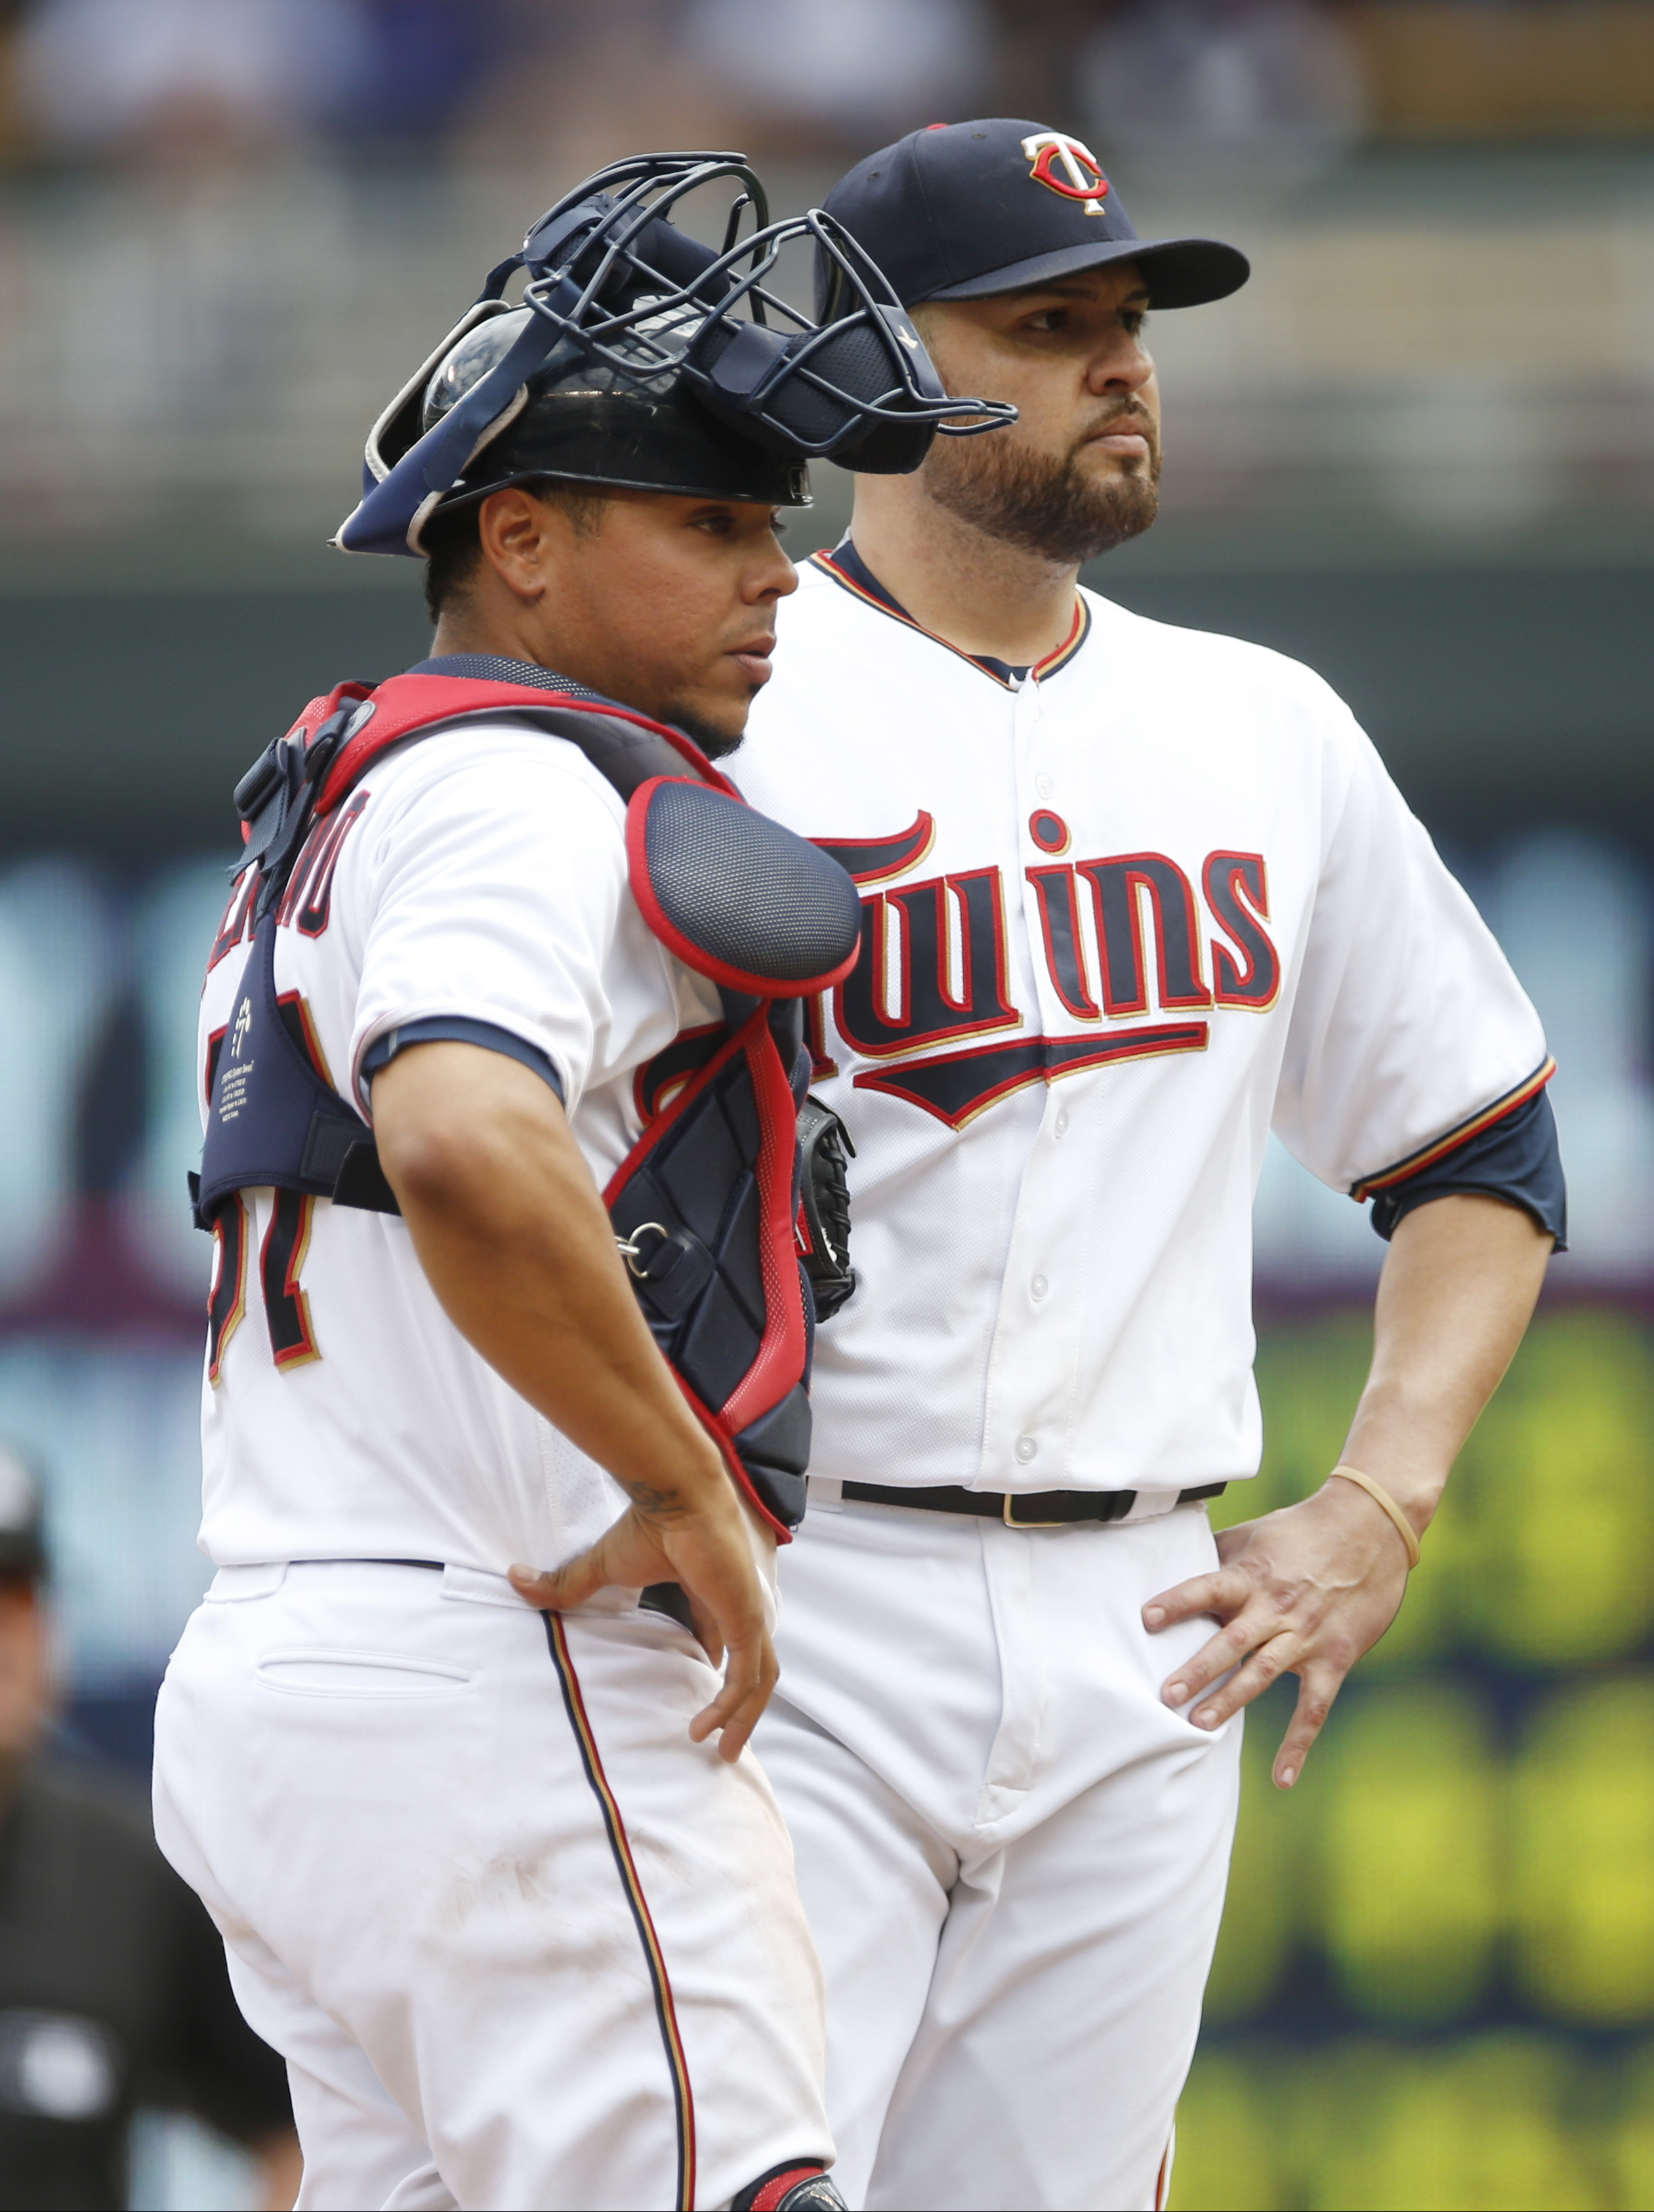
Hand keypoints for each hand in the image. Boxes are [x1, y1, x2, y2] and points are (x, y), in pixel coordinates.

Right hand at [510, 1480, 777, 1762]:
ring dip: (742, 1718)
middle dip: (741, 1707)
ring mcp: (748, 1615)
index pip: (725, 1638)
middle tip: (719, 1744)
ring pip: (757, 1680)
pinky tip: (708, 1729)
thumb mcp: (604, 1566)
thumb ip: (567, 1584)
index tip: (702, 1697)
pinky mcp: (748, 1621)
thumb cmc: (649, 1524)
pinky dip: (733, 1707)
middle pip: (751, 1667)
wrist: (677, 1497)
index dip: (719, 1670)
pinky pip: (748, 1678)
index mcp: (714, 1593)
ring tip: (720, 1751)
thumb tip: (515, 1579)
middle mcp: (737, 1606)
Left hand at [1141, 1480, 1413, 1788]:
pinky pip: (1314, 1707)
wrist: (1371, 1526)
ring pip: (1263, 1674)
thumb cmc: (1302, 1529)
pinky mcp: (1334, 1658)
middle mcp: (1276, 1607)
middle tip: (1166, 1694)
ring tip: (1198, 1724)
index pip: (1209, 1588)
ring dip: (1231, 1700)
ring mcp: (1306, 1636)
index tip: (1147, 1618)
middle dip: (1199, 1669)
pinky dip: (1299, 1744)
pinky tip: (1281, 1778)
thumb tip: (1170, 1557)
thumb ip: (1217, 1554)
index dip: (1179, 1601)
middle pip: (1232, 1641)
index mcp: (1253, 1576)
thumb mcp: (1255, 1535)